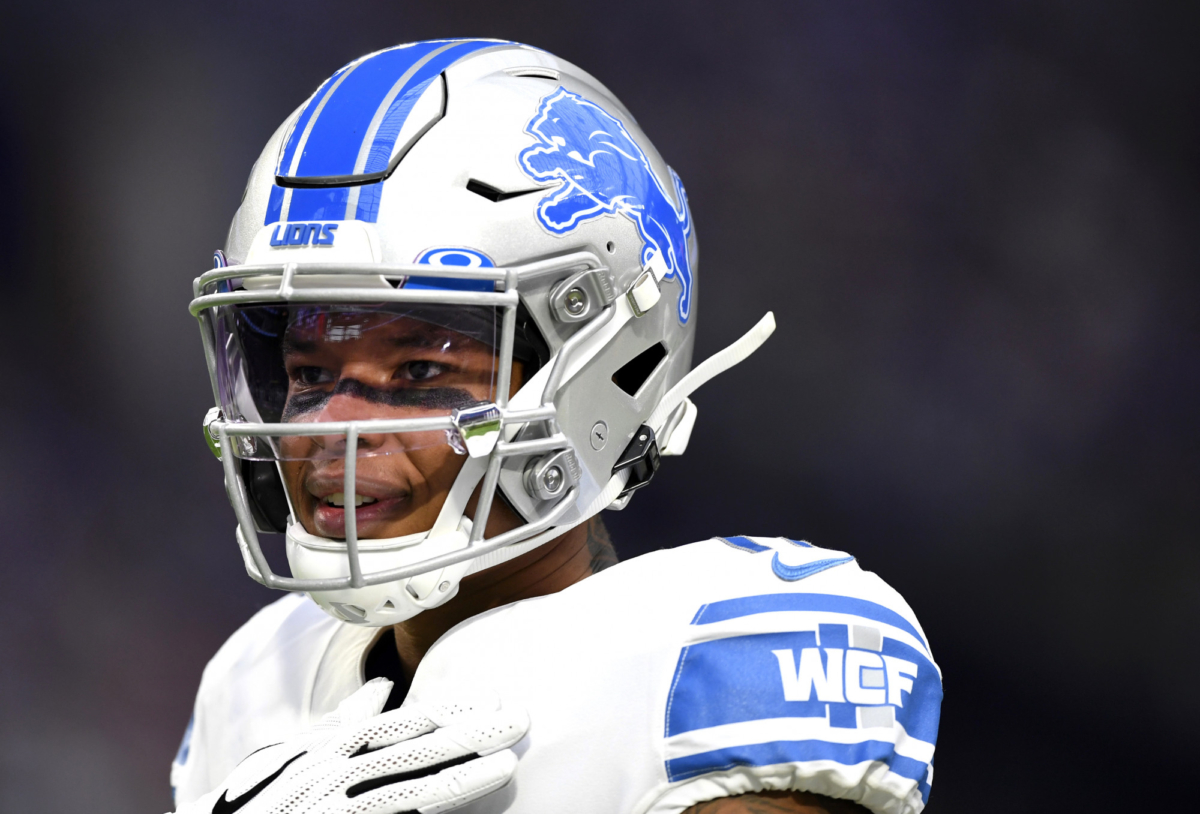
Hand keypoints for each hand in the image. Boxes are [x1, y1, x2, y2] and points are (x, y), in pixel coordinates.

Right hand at [175, 678, 527, 813]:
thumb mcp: (290, 756)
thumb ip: (340, 726)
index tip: (492, 698)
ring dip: (461, 778)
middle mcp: (328, 775)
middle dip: (469, 734)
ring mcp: (328, 809)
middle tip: (518, 719)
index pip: (399, 722)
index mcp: (324, 749)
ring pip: (408, 792)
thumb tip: (382, 689)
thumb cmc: (255, 802)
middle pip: (412, 750)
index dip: (449, 710)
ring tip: (506, 764)